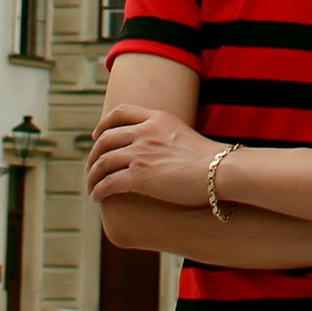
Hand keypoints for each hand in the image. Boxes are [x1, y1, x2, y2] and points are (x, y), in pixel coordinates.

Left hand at [88, 104, 222, 207]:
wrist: (219, 171)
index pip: (121, 113)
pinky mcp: (138, 176)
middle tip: (92, 167)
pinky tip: (97, 197)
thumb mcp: (184, 135)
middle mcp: (144, 133)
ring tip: (92, 186)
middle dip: (93, 154)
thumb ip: (165, 136)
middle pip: (105, 139)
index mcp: (156, 119)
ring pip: (102, 162)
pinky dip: (98, 190)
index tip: (97, 135)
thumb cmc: (210, 159)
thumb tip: (159, 149)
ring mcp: (140, 154)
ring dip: (92, 176)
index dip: (103, 124)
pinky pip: (108, 183)